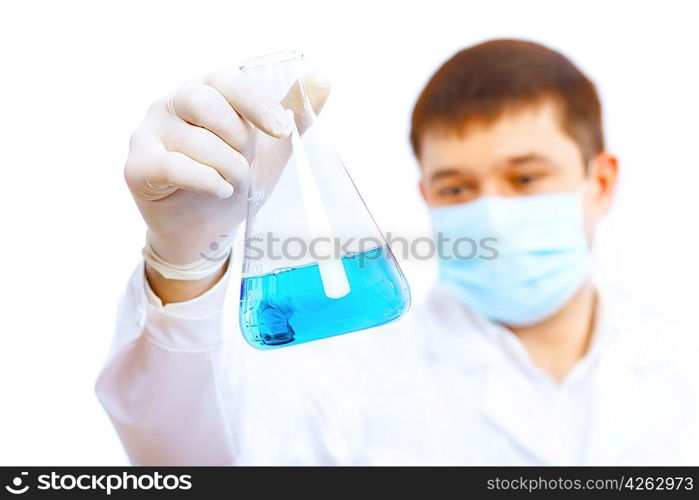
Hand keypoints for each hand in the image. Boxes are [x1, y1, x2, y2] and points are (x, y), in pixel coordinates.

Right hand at [124, 67, 329, 299]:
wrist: (206, 230)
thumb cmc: (235, 180)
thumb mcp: (272, 151)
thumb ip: (295, 115)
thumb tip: (322, 77)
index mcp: (205, 91)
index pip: (227, 80)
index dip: (256, 104)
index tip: (281, 131)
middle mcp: (171, 103)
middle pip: (203, 101)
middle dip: (236, 138)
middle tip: (247, 162)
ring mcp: (148, 132)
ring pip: (193, 140)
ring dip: (226, 167)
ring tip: (233, 182)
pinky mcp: (136, 166)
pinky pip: (172, 165)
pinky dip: (205, 181)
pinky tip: (218, 189)